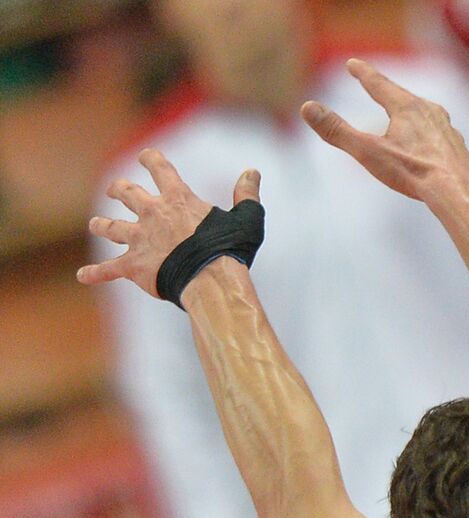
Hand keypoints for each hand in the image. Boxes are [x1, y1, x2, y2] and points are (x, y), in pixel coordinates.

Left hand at [78, 151, 259, 297]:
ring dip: (102, 225)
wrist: (210, 279)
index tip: (146, 156)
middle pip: (126, 193)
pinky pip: (108, 269)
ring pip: (110, 228)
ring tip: (96, 224)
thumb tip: (252, 172)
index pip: (160, 169)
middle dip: (119, 189)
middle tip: (114, 189)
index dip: (151, 159)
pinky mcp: (133, 266)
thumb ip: (247, 194)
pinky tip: (83, 275)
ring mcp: (139, 240)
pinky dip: (95, 273)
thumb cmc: (230, 249)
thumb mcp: (246, 218)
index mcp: (177, 199)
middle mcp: (152, 214)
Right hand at [301, 59, 468, 203]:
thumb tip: (307, 107)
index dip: (363, 73)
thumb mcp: (368, 152)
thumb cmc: (413, 172)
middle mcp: (429, 111)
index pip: (379, 84)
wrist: (457, 192)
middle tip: (376, 83)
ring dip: (411, 110)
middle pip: (403, 97)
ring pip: (424, 113)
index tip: (353, 63)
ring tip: (405, 109)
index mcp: (406, 108)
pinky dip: (429, 132)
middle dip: (387, 90)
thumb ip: (337, 131)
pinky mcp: (458, 145)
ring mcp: (447, 128)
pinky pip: (439, 133)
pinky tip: (431, 141)